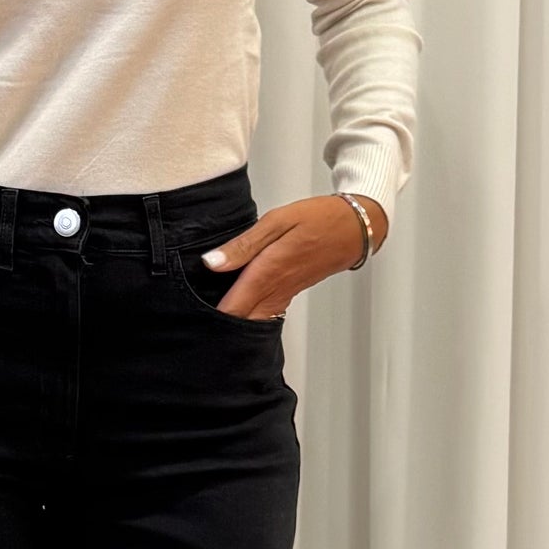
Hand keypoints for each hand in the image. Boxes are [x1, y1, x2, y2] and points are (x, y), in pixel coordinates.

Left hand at [200, 195, 383, 317]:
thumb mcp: (277, 221)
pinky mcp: (291, 291)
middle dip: (220, 328)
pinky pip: (267, 312)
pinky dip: (251, 316)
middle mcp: (276, 288)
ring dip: (235, 324)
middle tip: (197, 329)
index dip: (212, 320)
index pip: (233, 307)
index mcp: (268, 272)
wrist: (355, 228)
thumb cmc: (318, 219)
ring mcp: (285, 293)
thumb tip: (211, 263)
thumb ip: (243, 245)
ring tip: (211, 325)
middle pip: (242, 321)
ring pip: (255, 320)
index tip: (192, 322)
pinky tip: (239, 314)